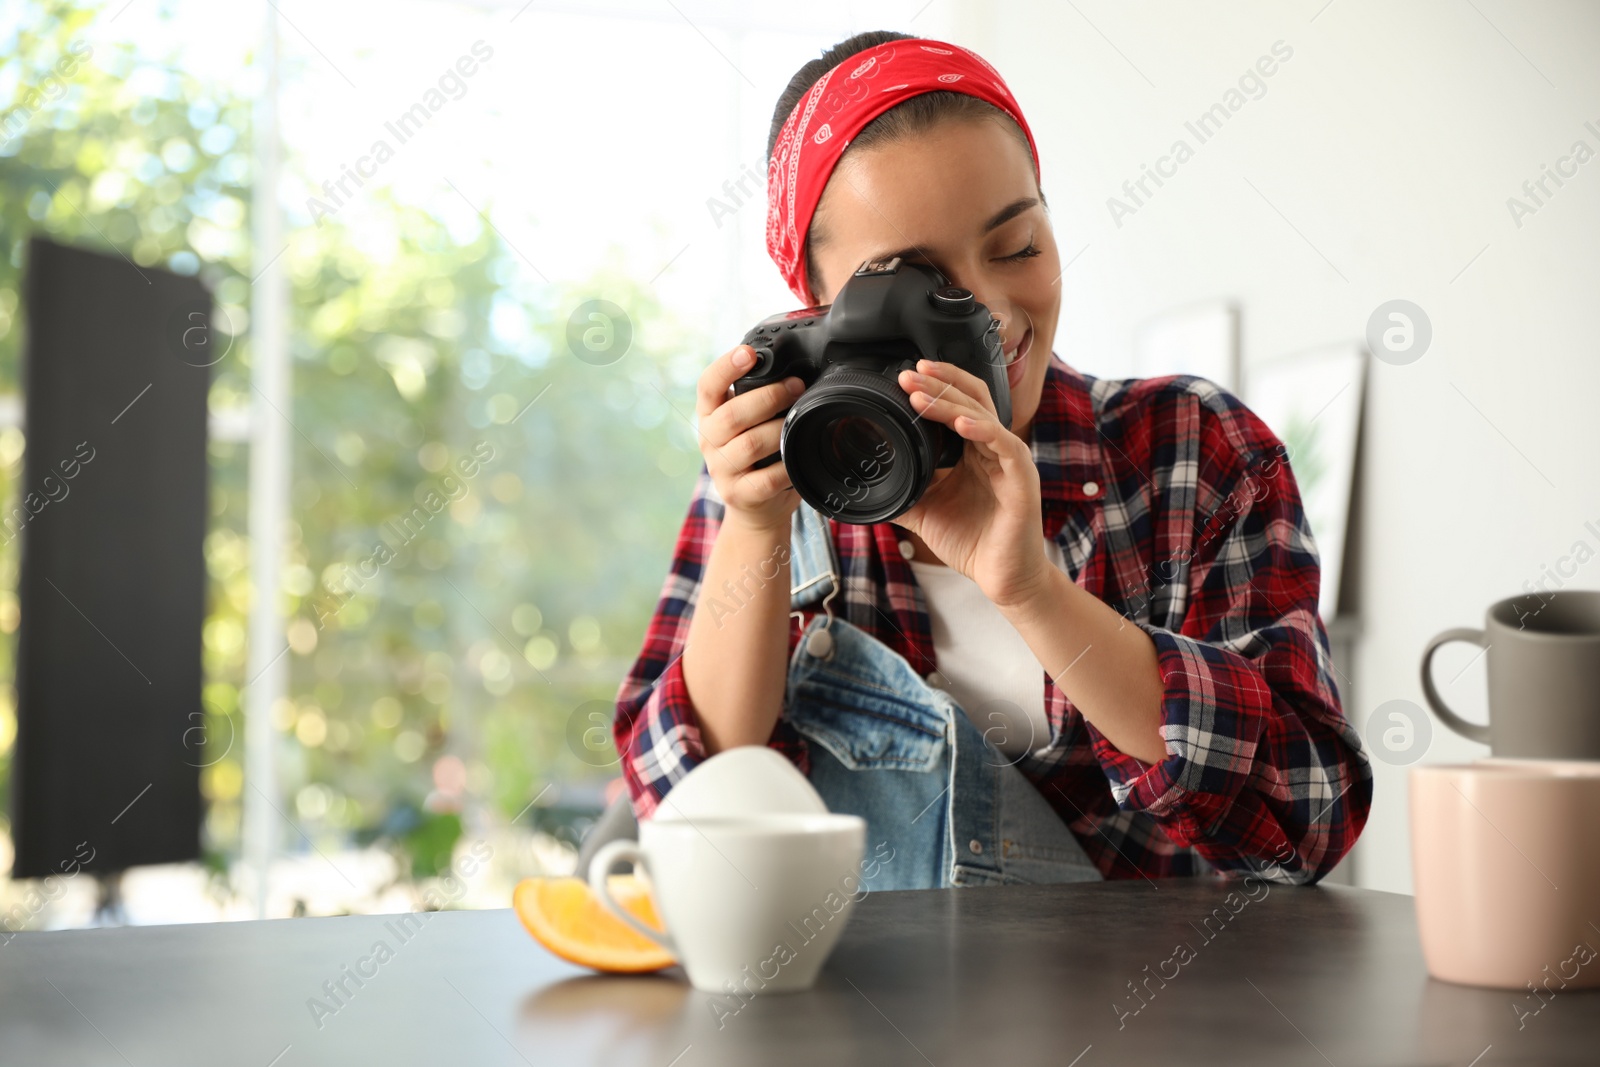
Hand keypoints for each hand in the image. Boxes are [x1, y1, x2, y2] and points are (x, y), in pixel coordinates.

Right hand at [695, 343, 807, 532]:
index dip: (725, 367)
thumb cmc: (760, 455)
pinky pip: (765, 479)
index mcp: (710, 415)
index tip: (748, 352)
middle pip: (731, 415)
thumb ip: (760, 398)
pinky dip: (785, 468)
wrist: (757, 507)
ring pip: (749, 445)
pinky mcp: (739, 495)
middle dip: (768, 397)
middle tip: (796, 386)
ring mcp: (721, 470)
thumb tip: (798, 371)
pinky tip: (797, 459)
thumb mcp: (751, 423)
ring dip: (779, 430)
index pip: (708, 385)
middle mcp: (709, 440)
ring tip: (798, 423)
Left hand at [893, 359, 1051, 608]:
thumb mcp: (926, 512)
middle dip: (938, 384)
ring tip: (919, 395)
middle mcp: (994, 448)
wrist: (1002, 578)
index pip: (959, 404)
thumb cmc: (972, 543)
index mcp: (974, 451)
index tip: (905, 377)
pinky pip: (1004, 444)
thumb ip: (902, 492)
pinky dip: (981, 429)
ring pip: (982, 416)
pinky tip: (959, 423)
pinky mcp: (1022, 477)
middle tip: (907, 374)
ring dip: (949, 402)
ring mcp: (1010, 460)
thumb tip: (864, 486)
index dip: (936, 386)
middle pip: (970, 399)